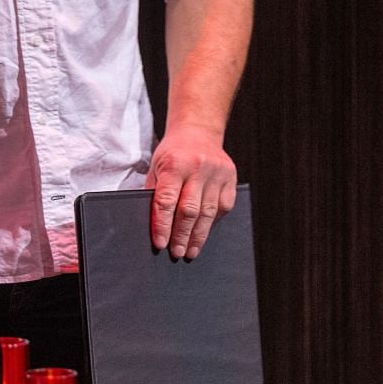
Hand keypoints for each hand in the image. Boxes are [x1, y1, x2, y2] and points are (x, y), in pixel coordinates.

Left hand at [144, 125, 237, 259]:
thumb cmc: (172, 153)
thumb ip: (155, 192)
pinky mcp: (230, 177)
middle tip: (176, 252)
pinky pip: (223, 206)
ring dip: (199, 235)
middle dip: (181, 235)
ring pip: (208, 212)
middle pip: (189, 210)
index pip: (166, 200)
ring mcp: (216, 173)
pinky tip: (205, 233)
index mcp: (174, 164)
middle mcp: (197, 168)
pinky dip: (213, 222)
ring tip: (191, 250)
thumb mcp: (156, 167)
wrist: (198, 131)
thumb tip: (152, 224)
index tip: (160, 243)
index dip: (162, 224)